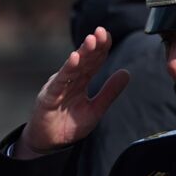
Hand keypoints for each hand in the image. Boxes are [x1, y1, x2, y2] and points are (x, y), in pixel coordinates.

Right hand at [16, 27, 130, 158]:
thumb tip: (126, 73)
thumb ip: (109, 92)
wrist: (48, 143)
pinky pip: (60, 81)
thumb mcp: (95, 110)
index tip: (109, 36)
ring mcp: (59, 86)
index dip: (102, 48)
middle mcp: (70, 80)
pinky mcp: (49, 96)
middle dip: (93, 45)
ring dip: (82, 52)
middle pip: (84, 59)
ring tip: (91, 40)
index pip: (94, 61)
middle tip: (101, 31)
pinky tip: (74, 58)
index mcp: (81, 81)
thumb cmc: (69, 125)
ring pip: (72, 66)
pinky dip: (67, 69)